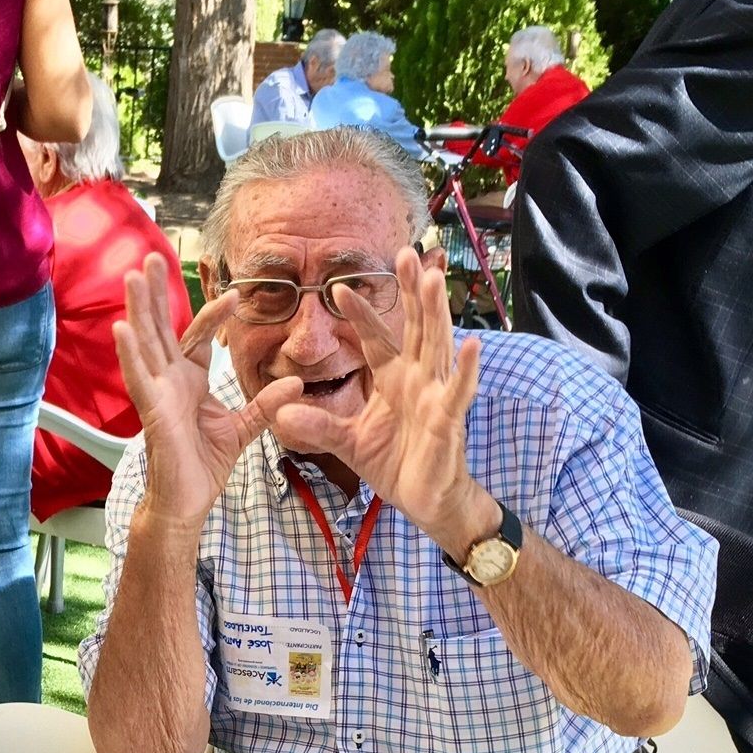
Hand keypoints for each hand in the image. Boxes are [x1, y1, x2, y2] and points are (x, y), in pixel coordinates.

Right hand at [114, 254, 301, 528]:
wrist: (187, 502)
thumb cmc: (204, 466)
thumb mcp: (243, 429)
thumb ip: (265, 405)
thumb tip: (296, 384)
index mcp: (188, 381)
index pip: (197, 337)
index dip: (213, 314)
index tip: (236, 293)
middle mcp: (168, 381)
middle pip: (160, 328)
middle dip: (155, 293)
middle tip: (152, 256)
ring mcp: (156, 393)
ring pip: (144, 343)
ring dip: (137, 309)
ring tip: (133, 276)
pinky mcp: (151, 411)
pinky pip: (138, 378)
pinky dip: (129, 354)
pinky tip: (121, 328)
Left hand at [272, 252, 493, 556]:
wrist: (424, 500)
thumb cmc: (396, 464)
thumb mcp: (347, 442)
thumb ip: (318, 425)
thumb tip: (281, 412)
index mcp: (393, 379)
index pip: (375, 339)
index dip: (358, 315)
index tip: (335, 287)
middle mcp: (417, 379)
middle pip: (413, 326)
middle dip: (409, 291)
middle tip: (404, 251)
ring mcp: (435, 396)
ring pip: (436, 346)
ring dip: (436, 313)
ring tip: (433, 278)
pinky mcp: (448, 420)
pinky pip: (457, 392)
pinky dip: (465, 369)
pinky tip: (471, 343)